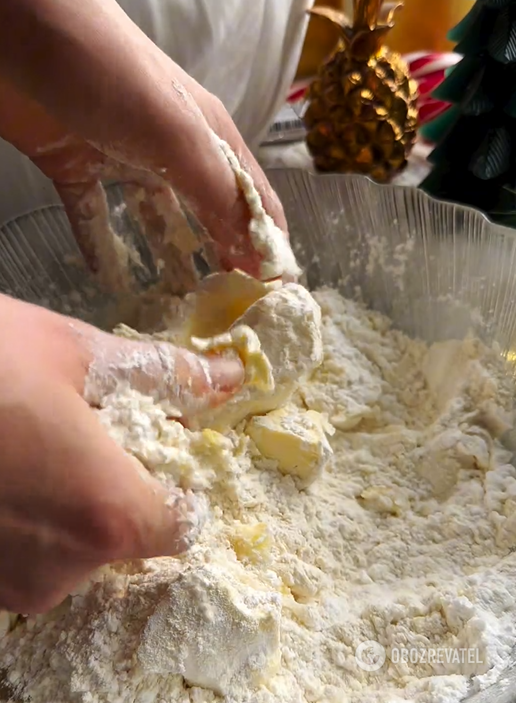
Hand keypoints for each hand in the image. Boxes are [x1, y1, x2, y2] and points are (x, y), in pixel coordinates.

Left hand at [0, 0, 293, 289]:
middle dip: (223, 260)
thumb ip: (221, 197)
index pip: (255, 203)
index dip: (269, 247)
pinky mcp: (77, 167)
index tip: (275, 298)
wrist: (19, 25)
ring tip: (178, 307)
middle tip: (230, 314)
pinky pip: (94, 218)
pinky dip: (101, 249)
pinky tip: (110, 280)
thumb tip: (262, 258)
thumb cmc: (110, 76)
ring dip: (168, 261)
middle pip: (210, 216)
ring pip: (155, 222)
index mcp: (211, 141)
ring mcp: (125, 160)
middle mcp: (175, 153)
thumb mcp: (178, 140)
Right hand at [0, 294, 242, 612]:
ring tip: (33, 438)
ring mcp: (6, 586)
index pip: (182, 524)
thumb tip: (226, 376)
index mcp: (106, 515)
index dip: (180, 483)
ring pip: (72, 545)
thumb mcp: (75, 353)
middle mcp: (61, 570)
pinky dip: (25, 515)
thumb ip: (164, 373)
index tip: (163, 449)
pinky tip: (5, 463)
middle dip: (119, 482)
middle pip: (125, 534)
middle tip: (89, 426)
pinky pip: (24, 553)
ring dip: (67, 499)